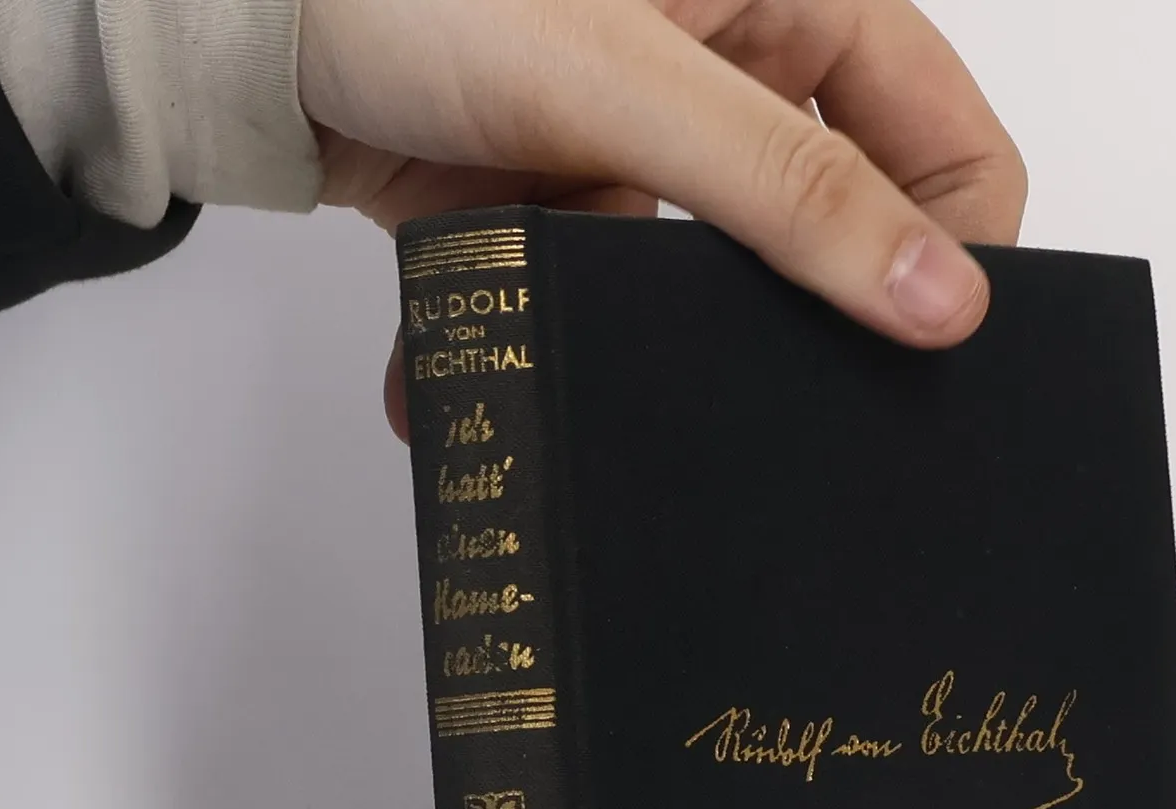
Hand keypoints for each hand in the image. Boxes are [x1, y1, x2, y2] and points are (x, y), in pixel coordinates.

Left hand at [298, 0, 1027, 435]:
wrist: (225, 13)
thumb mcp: (624, 80)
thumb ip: (788, 189)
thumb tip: (941, 300)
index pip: (941, 135)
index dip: (950, 249)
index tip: (916, 360)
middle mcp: (725, 57)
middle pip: (829, 218)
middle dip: (792, 315)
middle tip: (775, 402)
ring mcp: (637, 130)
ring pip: (700, 276)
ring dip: (644, 339)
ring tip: (600, 393)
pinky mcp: (556, 188)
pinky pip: (589, 285)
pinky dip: (540, 332)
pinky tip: (481, 378)